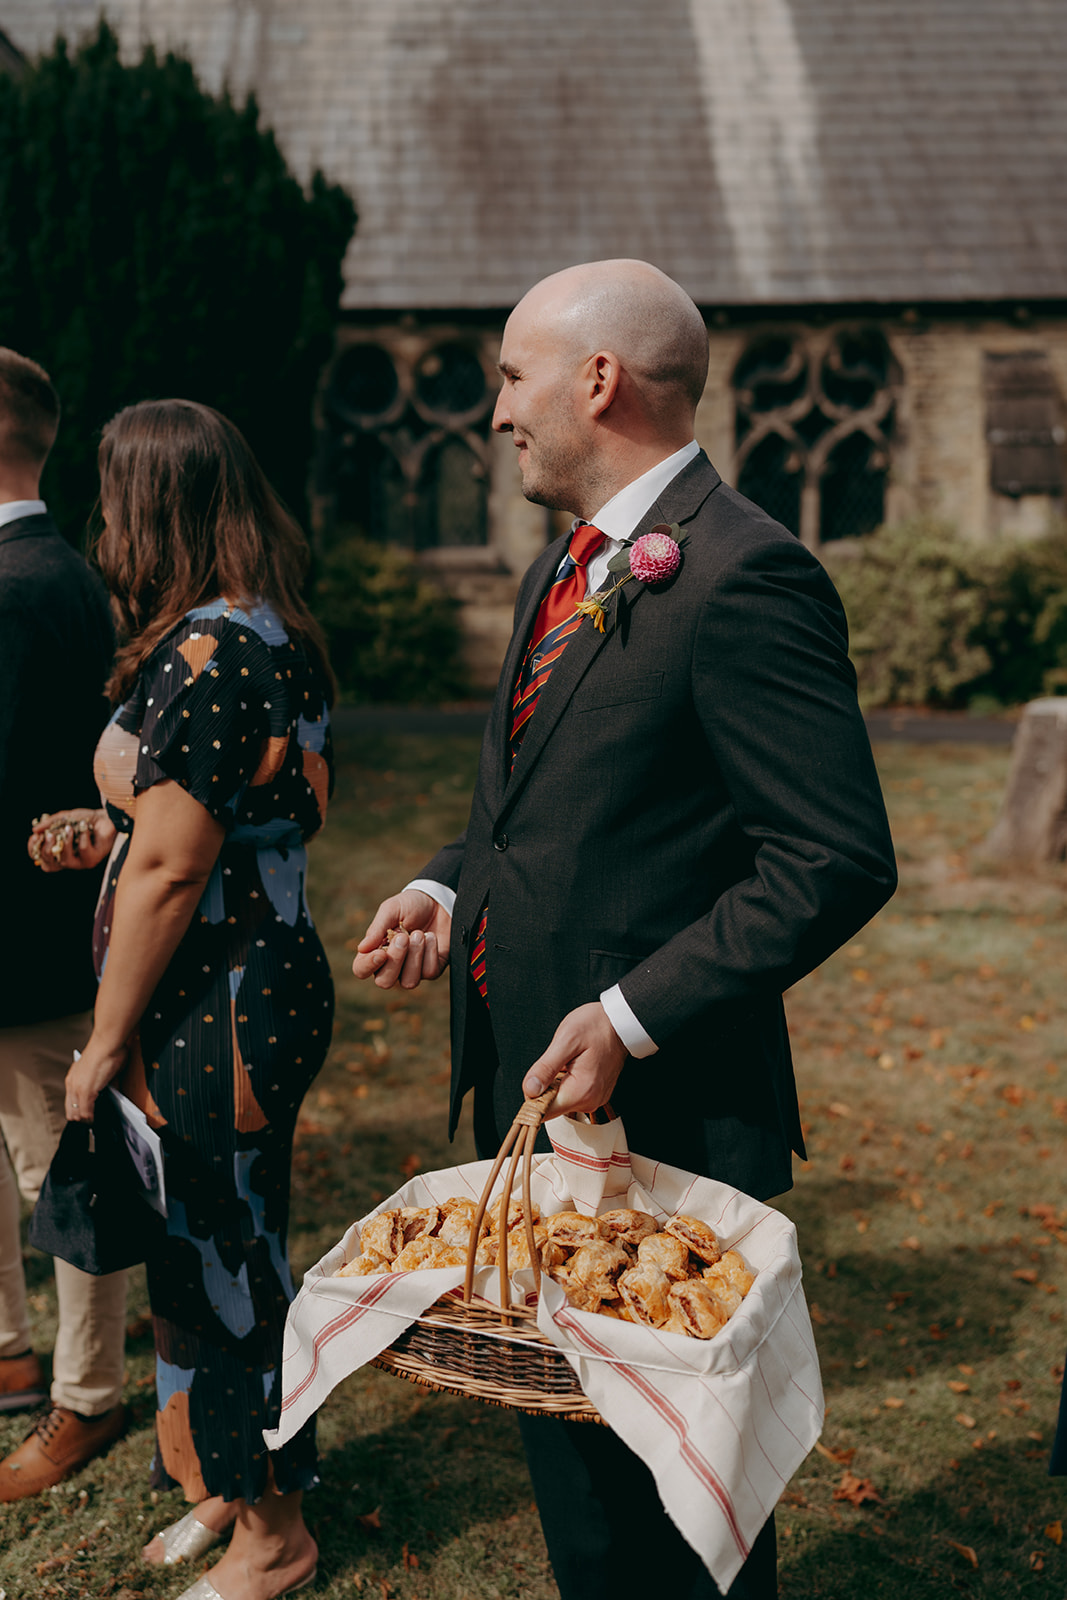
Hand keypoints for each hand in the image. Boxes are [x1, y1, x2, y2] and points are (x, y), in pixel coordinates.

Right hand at [28, 808, 114, 872]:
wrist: (107, 818)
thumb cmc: (86, 820)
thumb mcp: (65, 817)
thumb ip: (50, 823)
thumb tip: (34, 830)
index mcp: (58, 851)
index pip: (40, 857)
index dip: (33, 850)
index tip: (35, 836)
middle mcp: (68, 860)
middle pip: (48, 865)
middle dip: (46, 849)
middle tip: (50, 834)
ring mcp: (80, 862)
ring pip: (65, 861)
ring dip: (65, 843)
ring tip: (69, 828)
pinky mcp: (93, 860)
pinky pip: (83, 851)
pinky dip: (83, 837)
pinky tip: (86, 828)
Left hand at [65, 1039, 128, 1121]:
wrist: (107, 1043)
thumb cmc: (108, 1050)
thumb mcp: (103, 1069)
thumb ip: (105, 1083)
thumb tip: (112, 1091)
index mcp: (73, 1078)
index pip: (71, 1102)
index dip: (79, 1111)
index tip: (89, 1116)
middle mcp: (72, 1084)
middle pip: (71, 1111)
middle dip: (81, 1120)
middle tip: (92, 1123)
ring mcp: (78, 1089)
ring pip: (76, 1115)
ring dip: (86, 1120)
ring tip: (96, 1122)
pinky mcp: (86, 1092)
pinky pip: (86, 1113)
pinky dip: (92, 1119)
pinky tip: (98, 1119)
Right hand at [351, 889, 450, 988]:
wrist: (440, 901)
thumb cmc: (411, 905)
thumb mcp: (392, 909)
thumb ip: (377, 928)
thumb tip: (362, 948)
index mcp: (375, 950)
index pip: (361, 969)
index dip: (368, 966)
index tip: (381, 952)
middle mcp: (391, 965)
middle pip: (385, 981)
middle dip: (395, 960)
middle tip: (404, 937)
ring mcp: (412, 970)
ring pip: (408, 982)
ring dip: (415, 956)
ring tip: (419, 934)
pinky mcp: (431, 969)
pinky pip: (429, 973)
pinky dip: (431, 952)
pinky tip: (431, 936)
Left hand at [522, 1002, 628, 1118]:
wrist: (620, 1023)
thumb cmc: (596, 1026)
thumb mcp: (566, 1040)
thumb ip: (546, 1067)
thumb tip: (529, 1090)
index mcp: (581, 1091)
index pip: (544, 1111)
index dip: (532, 1096)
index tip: (536, 1076)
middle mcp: (589, 1101)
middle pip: (550, 1106)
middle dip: (545, 1085)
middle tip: (557, 1061)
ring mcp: (593, 1098)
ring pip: (559, 1099)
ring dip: (555, 1081)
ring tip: (568, 1060)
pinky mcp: (594, 1094)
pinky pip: (570, 1093)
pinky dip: (566, 1080)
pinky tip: (574, 1064)